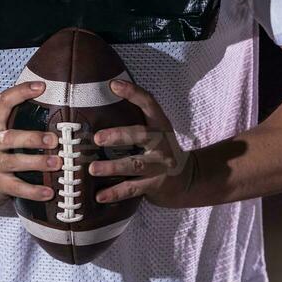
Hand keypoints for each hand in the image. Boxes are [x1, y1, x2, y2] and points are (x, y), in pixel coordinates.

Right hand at [0, 80, 59, 209]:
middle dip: (33, 138)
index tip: (42, 86)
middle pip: (10, 138)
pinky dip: (34, 191)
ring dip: (37, 163)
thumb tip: (51, 103)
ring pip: (15, 163)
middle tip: (54, 139)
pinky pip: (17, 189)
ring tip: (57, 163)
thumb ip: (15, 118)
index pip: (3, 102)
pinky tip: (49, 193)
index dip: (21, 92)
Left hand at [88, 79, 195, 208]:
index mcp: (160, 125)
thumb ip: (135, 121)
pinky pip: (133, 189)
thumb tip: (102, 103)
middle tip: (98, 138)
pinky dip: (115, 193)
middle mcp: (162, 143)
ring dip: (112, 167)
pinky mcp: (156, 185)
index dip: (133, 93)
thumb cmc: (161, 150)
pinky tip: (99, 196)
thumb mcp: (155, 132)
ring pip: (135, 165)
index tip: (113, 85)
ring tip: (92, 169)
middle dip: (119, 135)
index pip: (149, 103)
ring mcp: (160, 165)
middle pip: (141, 135)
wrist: (188, 179)